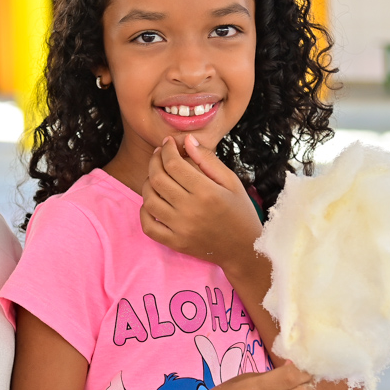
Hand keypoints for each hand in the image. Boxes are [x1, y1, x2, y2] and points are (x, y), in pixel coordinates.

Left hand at [140, 134, 263, 271]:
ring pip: (149, 200)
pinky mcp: (175, 243)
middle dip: (155, 161)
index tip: (168, 143)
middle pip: (158, 179)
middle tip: (159, 155)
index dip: (167, 149)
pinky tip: (152, 202)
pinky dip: (144, 212)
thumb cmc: (240, 212)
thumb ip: (208, 160)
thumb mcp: (231, 182)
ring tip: (156, 176)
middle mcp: (190, 210)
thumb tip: (187, 140)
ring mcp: (180, 229)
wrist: (244, 249)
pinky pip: (148, 226)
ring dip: (148, 183)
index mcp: (207, 192)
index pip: (174, 164)